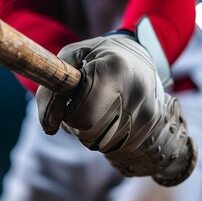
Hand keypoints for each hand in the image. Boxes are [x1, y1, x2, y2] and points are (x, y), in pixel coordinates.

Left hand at [36, 33, 196, 185]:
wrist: (135, 54)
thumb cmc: (94, 57)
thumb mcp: (66, 61)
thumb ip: (49, 93)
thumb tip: (49, 127)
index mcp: (113, 68)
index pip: (82, 117)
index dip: (67, 115)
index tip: (69, 101)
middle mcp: (136, 90)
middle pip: (92, 135)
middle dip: (78, 126)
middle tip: (81, 105)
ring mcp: (148, 109)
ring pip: (104, 144)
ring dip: (92, 133)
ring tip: (97, 107)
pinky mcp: (152, 123)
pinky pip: (119, 146)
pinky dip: (108, 136)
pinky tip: (111, 115)